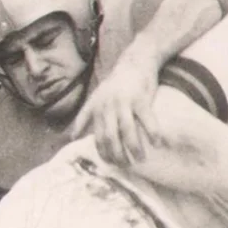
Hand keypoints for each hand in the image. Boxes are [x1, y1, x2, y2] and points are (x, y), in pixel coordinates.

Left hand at [75, 56, 161, 170]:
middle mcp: (108, 107)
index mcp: (97, 109)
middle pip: (110, 137)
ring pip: (127, 131)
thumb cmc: (115, 84)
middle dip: (118, 155)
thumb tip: (70, 137)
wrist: (134, 62)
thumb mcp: (94, 98)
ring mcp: (124, 102)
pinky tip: (157, 144)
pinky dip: (153, 133)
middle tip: (126, 165)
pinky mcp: (141, 99)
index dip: (104, 153)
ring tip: (140, 159)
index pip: (97, 137)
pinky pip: (147, 120)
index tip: (111, 163)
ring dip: (134, 149)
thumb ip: (83, 117)